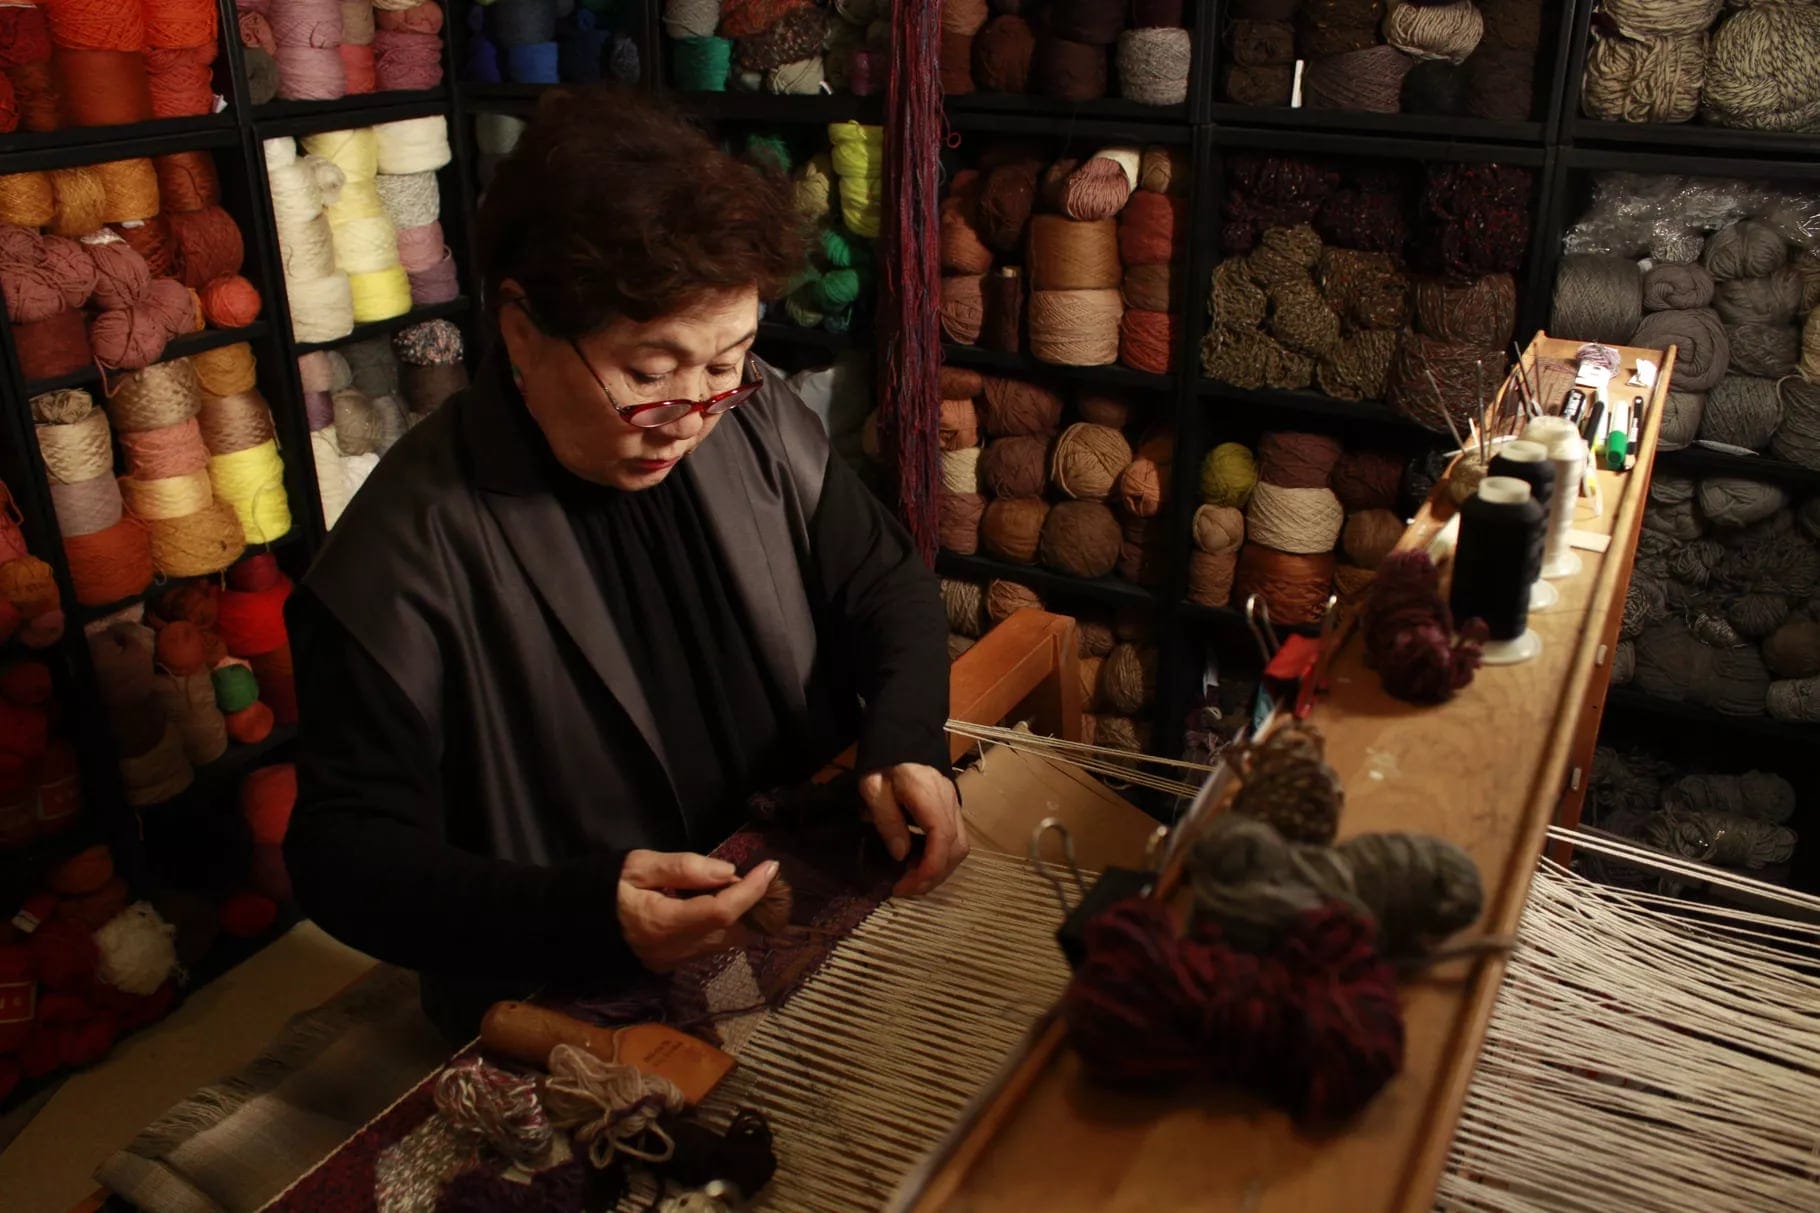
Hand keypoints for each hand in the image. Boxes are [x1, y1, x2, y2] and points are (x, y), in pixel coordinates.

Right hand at [617, 850, 777, 971]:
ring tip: (743, 885)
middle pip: (732, 931)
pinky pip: (712, 946)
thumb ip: (683, 868)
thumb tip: (727, 872)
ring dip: (742, 915)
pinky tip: (720, 902)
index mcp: (662, 924)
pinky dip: (725, 925)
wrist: (576, 923)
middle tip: (759, 874)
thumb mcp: (638, 866)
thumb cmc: (605, 888)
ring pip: (726, 942)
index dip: (751, 890)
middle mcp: (674, 950)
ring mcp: (674, 962)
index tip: (770, 867)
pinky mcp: (673, 964)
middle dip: (753, 904)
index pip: (721, 911)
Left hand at [859, 763, 968, 896]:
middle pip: (957, 847)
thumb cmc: (884, 764)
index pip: (942, 836)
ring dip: (939, 870)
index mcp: (928, 793)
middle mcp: (949, 801)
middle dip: (934, 875)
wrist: (901, 738)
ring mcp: (953, 804)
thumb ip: (887, 820)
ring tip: (910, 880)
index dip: (930, 866)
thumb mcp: (873, 788)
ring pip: (960, 847)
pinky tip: (918, 864)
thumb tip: (901, 856)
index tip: (907, 885)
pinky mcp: (951, 809)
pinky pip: (955, 840)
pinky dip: (940, 858)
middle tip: (904, 889)